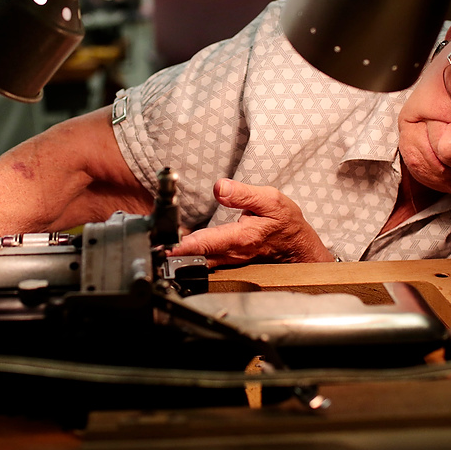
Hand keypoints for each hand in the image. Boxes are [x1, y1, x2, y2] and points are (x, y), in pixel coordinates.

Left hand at [168, 179, 333, 267]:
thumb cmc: (285, 223)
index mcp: (240, 238)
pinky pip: (205, 261)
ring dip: (180, 257)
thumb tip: (220, 188)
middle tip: (153, 247)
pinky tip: (178, 249)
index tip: (165, 248)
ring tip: (160, 248)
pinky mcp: (228, 261)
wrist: (298, 247)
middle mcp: (232, 253)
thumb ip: (244, 194)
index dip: (184, 246)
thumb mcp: (271, 201)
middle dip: (175, 253)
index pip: (206, 243)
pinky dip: (190, 256)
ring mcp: (229, 260)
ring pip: (199, 261)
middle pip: (197, 256)